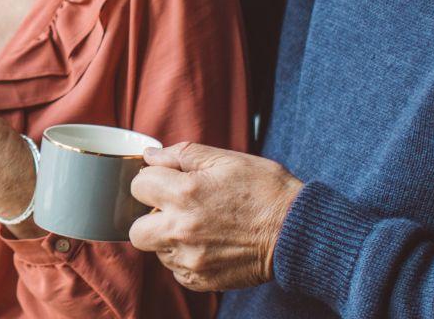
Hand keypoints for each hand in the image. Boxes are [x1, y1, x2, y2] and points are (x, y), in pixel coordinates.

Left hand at [127, 143, 303, 291]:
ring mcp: (191, 259)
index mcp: (185, 194)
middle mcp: (181, 229)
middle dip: (149, 217)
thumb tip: (151, 155)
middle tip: (173, 210)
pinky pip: (176, 271)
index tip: (169, 182)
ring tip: (199, 227)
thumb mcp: (227, 159)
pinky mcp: (202, 279)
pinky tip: (208, 245)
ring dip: (169, 239)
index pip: (138, 186)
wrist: (298, 232)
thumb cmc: (267, 191)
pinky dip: (186, 259)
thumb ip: (182, 154)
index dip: (153, 180)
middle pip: (135, 229)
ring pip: (157, 251)